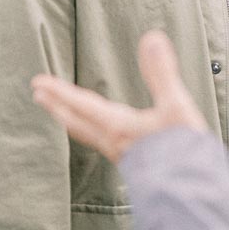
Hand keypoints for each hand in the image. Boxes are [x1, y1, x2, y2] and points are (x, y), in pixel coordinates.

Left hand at [32, 30, 206, 162]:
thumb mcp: (175, 106)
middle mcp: (112, 141)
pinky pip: (100, 143)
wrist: (190, 190)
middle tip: (38, 95)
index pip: (81, 104)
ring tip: (62, 113)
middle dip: (57, 106)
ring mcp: (119, 155)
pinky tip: (101, 133)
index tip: (38, 82)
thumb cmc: (182, 149)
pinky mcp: (131, 164)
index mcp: (117, 126)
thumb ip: (162, 73)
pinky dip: (90, 132)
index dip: (59, 91)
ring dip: (71, 120)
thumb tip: (151, 38)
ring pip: (86, 134)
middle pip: (76, 121)